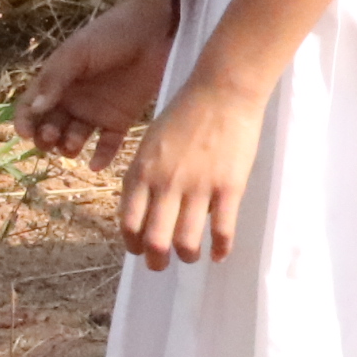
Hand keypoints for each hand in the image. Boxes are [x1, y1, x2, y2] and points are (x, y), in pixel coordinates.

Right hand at [18, 0, 178, 165]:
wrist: (155, 31)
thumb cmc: (110, 35)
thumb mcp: (77, 53)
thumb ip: (55, 79)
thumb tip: (36, 109)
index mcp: (57, 81)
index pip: (31, 106)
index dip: (24, 121)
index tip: (25, 133)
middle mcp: (73, 100)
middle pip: (50, 127)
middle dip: (46, 138)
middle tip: (52, 138)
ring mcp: (96, 111)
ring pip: (74, 139)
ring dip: (69, 147)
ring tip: (73, 145)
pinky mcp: (120, 120)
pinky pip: (107, 144)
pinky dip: (101, 157)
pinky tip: (96, 164)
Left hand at [120, 76, 262, 269]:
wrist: (222, 91)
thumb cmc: (184, 112)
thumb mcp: (151, 142)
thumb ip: (146, 174)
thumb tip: (144, 207)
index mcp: (142, 171)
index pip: (128, 221)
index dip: (131, 243)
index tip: (138, 250)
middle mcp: (166, 184)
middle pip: (154, 239)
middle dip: (155, 261)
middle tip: (160, 265)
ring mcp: (198, 187)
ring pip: (186, 242)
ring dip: (186, 256)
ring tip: (190, 257)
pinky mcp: (228, 187)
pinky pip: (222, 230)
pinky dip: (220, 248)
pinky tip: (219, 254)